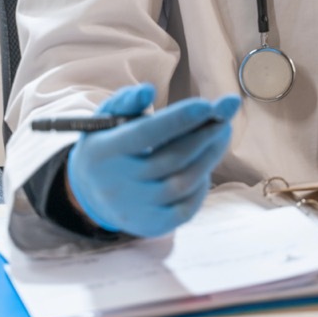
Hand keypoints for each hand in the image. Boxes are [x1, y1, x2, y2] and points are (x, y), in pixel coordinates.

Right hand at [65, 84, 239, 237]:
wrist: (91, 193)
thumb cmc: (109, 144)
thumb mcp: (108, 119)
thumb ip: (127, 101)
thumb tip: (149, 90)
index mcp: (102, 153)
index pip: (144, 135)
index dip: (178, 120)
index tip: (208, 105)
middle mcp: (115, 185)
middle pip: (172, 159)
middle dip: (205, 133)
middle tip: (226, 112)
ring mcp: (134, 209)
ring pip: (184, 183)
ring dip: (210, 154)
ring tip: (222, 131)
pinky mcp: (151, 225)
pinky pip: (187, 207)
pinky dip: (202, 184)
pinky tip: (206, 163)